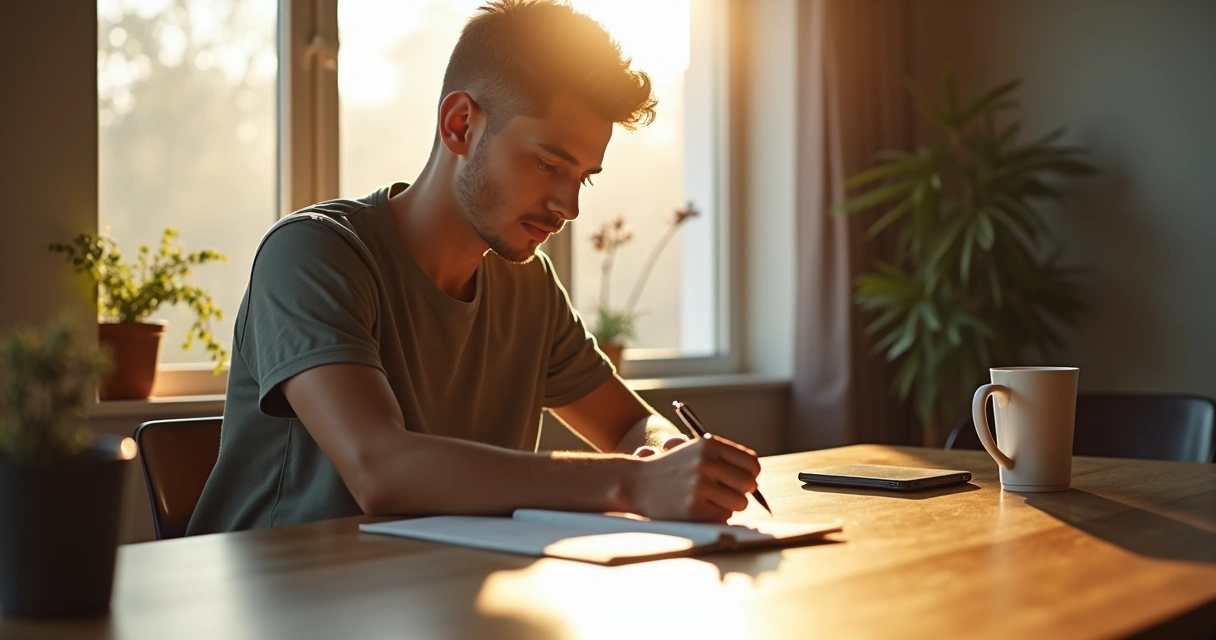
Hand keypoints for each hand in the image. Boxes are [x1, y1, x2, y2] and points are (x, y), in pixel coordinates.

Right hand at [624, 434, 760, 522]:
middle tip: (726, 493)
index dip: (750, 474)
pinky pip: (723, 516)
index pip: (751, 462)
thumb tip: (755, 478)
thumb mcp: (695, 451)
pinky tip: (699, 509)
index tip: (741, 480)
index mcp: (709, 444)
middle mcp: (706, 462)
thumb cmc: (670, 469)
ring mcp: (700, 486)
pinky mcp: (693, 508)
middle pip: (749, 483)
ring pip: (739, 503)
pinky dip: (716, 516)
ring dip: (730, 505)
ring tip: (711, 501)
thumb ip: (724, 459)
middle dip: (742, 491)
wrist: (634, 483)